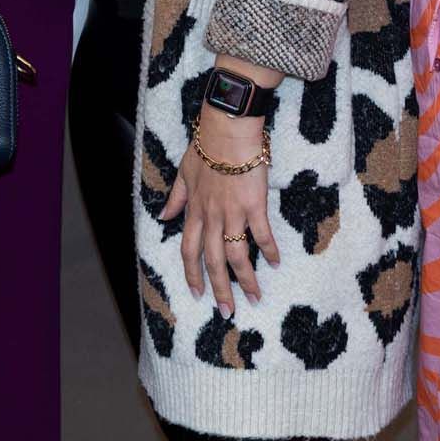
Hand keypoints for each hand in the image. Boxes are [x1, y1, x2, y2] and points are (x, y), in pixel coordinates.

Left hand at [162, 106, 279, 316]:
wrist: (227, 128)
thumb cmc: (206, 146)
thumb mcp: (183, 172)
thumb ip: (176, 197)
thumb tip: (163, 216)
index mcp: (195, 211)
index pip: (190, 251)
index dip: (192, 275)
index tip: (197, 294)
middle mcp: (212, 217)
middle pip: (212, 262)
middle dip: (219, 289)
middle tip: (227, 311)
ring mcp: (233, 213)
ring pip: (236, 255)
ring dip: (245, 280)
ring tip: (254, 298)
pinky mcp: (254, 205)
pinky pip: (262, 234)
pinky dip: (269, 250)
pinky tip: (276, 263)